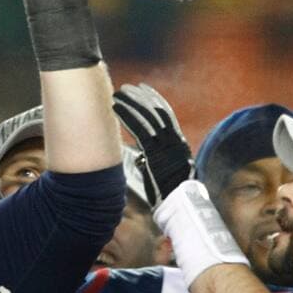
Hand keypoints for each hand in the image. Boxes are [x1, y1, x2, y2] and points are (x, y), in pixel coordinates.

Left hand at [112, 83, 192, 204]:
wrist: (178, 204)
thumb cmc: (168, 192)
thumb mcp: (164, 171)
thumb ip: (155, 159)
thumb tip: (143, 157)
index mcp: (178, 142)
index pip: (166, 114)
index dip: (153, 99)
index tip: (142, 88)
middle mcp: (174, 140)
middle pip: (156, 111)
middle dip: (140, 97)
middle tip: (125, 87)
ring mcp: (166, 145)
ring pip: (148, 117)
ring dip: (131, 103)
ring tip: (117, 95)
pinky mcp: (156, 153)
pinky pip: (140, 130)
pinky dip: (127, 116)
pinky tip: (115, 108)